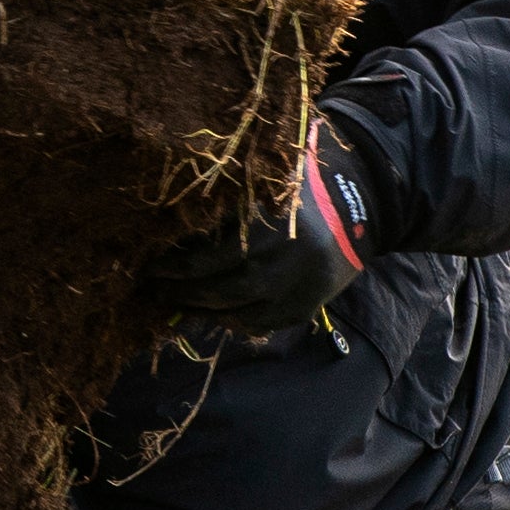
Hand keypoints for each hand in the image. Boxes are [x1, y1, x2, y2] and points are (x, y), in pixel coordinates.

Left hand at [147, 134, 366, 335]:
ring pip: (239, 312)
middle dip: (182, 293)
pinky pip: (262, 324)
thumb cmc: (298, 189)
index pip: (208, 257)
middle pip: (220, 289)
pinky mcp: (307, 306)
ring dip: (202, 312)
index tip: (148, 268)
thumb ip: (225, 204)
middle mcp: (285, 260)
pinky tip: (213, 315)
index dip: (173, 266)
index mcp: (269, 225)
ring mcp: (299, 288)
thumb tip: (170, 227)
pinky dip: (234, 322)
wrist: (360, 208)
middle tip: (154, 291)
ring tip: (176, 305)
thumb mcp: (263, 186)